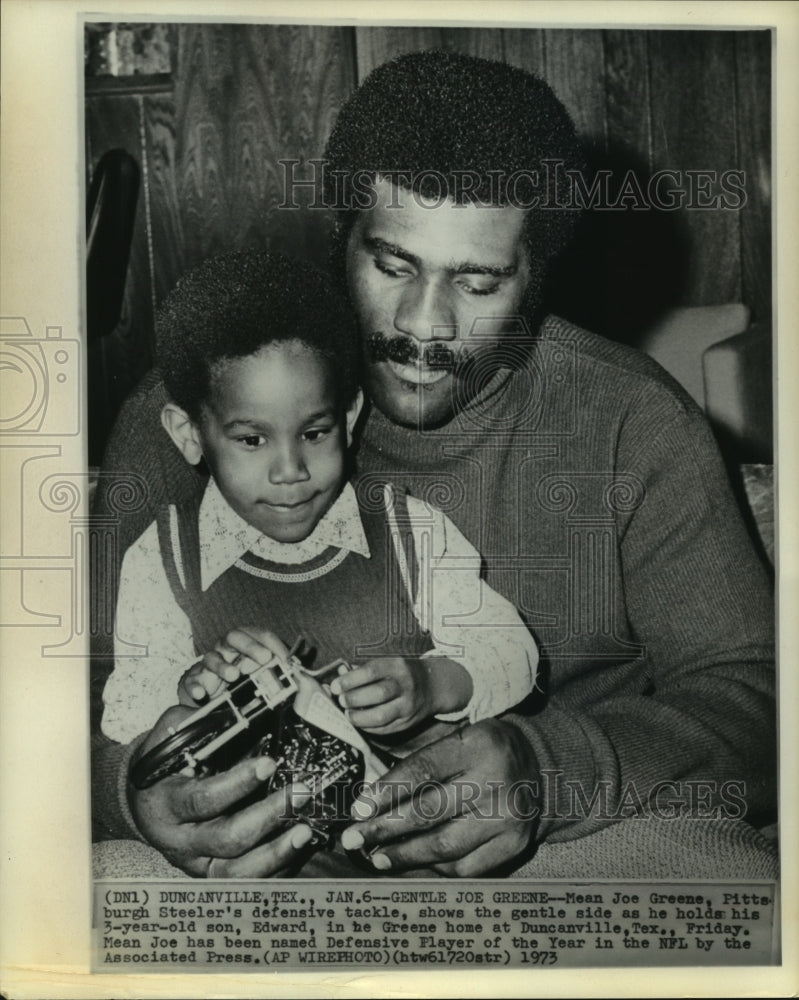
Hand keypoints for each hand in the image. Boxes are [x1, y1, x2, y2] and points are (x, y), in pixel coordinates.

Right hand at [129, 705, 313, 876]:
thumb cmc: (163, 766)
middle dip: (267, 817)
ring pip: (238, 873)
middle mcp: (180, 841)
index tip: (269, 762)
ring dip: (276, 853)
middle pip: (226, 840)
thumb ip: (196, 726)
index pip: (203, 799)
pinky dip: (275, 870)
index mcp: (166, 804)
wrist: (144, 805)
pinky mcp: (213, 877)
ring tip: (305, 831)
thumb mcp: (169, 739)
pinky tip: (297, 850)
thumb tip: (235, 713)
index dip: (237, 783)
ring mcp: (197, 864)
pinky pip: (247, 884)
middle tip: (300, 794)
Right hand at [178, 626, 290, 705]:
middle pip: (234, 637)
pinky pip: (191, 680)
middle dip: (250, 645)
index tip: (287, 659)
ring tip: (234, 676)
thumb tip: (303, 677)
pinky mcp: (194, 680)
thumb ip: (279, 672)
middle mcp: (226, 649)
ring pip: (211, 657)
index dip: (275, 644)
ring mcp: (208, 664)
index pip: (260, 635)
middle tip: (264, 658)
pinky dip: (196, 685)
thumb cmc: (237, 679)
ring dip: (223, 665)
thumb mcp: (259, 673)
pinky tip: (202, 693)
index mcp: (245, 644)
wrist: (206, 692)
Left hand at [329, 656, 471, 734]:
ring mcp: (408, 706)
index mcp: (398, 666)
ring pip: (380, 716)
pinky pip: (384, 729)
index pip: (371, 672)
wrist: (433, 686)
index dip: (349, 680)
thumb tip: (338, 679)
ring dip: (358, 717)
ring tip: (348, 714)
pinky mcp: (408, 723)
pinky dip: (367, 727)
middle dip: (353, 699)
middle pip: (377, 694)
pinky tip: (359, 722)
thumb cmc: (402, 673)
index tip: (335, 686)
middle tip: (341, 700)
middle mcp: (406, 685)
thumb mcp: (388, 663)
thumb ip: (363, 671)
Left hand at [339, 718, 539, 875]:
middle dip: (384, 828)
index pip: (422, 770)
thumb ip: (420, 762)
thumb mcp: (458, 739)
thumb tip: (371, 799)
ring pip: (444, 845)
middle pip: (429, 812)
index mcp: (477, 745)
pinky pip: (466, 866)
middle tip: (353, 839)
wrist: (540, 768)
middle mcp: (494, 780)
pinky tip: (413, 862)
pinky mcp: (515, 844)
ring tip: (376, 856)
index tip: (358, 809)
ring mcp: (507, 816)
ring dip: (403, 854)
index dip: (386, 792)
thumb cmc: (483, 751)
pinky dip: (434, 867)